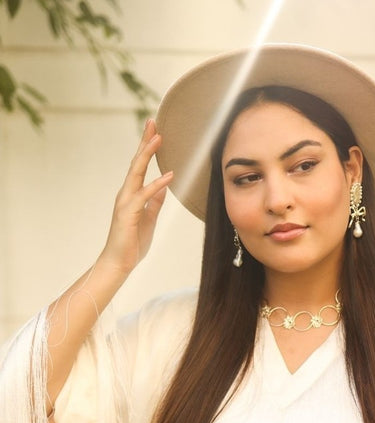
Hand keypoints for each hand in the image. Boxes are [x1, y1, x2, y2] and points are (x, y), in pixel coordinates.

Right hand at [99, 118, 173, 274]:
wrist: (119, 263)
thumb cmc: (132, 243)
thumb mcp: (149, 219)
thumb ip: (154, 202)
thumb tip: (164, 185)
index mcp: (131, 195)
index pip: (139, 166)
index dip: (146, 148)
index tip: (154, 131)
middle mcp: (126, 194)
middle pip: (136, 163)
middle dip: (144, 142)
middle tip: (152, 121)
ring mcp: (125, 203)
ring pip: (136, 173)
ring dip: (147, 154)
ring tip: (158, 138)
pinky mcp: (128, 214)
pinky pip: (144, 196)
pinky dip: (157, 185)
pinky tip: (169, 176)